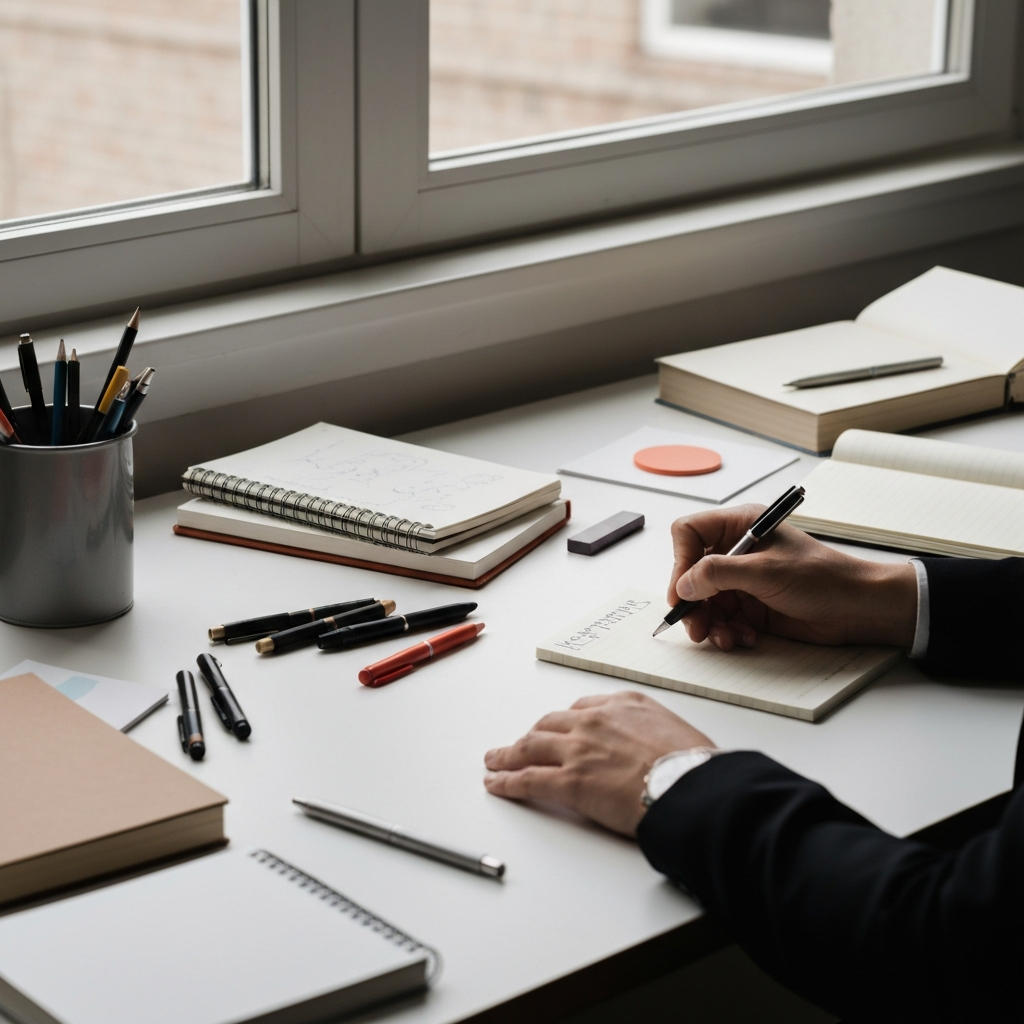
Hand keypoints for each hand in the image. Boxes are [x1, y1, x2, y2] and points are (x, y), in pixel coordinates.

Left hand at [484, 691, 711, 836]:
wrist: (690, 785)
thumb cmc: (693, 765)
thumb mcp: (676, 732)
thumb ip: (654, 734)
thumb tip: (658, 752)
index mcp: (623, 705)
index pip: (582, 708)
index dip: (565, 722)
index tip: (558, 728)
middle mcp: (595, 720)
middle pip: (550, 724)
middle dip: (532, 735)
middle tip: (521, 743)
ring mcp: (578, 750)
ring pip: (530, 746)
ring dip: (508, 754)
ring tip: (495, 760)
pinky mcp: (568, 781)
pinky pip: (527, 779)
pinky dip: (506, 781)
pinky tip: (496, 783)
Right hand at [667, 505, 916, 650]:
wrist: (859, 609)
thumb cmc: (824, 578)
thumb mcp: (767, 572)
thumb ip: (719, 574)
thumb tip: (684, 584)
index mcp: (740, 526)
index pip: (689, 534)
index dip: (680, 561)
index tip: (683, 591)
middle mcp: (736, 551)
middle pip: (690, 573)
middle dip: (692, 602)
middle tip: (696, 626)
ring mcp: (742, 581)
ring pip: (703, 601)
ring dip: (709, 622)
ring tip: (724, 638)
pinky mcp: (750, 606)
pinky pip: (722, 619)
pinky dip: (727, 632)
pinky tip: (745, 638)